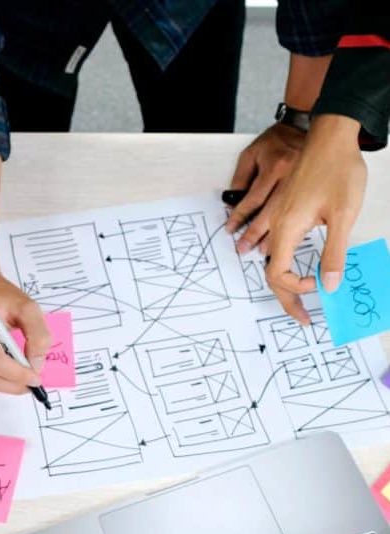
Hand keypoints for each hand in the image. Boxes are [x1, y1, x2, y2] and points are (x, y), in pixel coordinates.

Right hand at [0, 272, 51, 393]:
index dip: (18, 375)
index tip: (35, 378)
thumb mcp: (27, 306)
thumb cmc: (0, 295)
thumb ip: (38, 334)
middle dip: (13, 385)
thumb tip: (36, 365)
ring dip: (2, 387)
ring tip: (18, 378)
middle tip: (31, 383)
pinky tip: (1, 374)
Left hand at [226, 123, 305, 252]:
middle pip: (271, 213)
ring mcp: (307, 184)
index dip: (239, 217)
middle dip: (255, 234)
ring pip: (288, 216)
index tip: (230, 230)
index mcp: (275, 167)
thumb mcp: (251, 153)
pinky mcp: (316, 190)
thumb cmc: (277, 141)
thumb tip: (232, 201)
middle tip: (244, 249)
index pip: (253, 199)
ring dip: (275, 237)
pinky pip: (305, 213)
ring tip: (263, 251)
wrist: (307, 127)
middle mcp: (292, 177)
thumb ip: (241, 177)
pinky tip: (288, 240)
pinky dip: (295, 228)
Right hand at [265, 115, 365, 323]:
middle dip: (285, 298)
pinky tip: (289, 267)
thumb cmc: (338, 171)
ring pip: (269, 259)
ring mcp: (279, 217)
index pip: (278, 273)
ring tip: (292, 299)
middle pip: (270, 272)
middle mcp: (278, 225)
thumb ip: (334, 252)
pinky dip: (279, 262)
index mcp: (288, 228)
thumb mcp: (343, 215)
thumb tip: (328, 285)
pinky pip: (274, 244)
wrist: (331, 136)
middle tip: (301, 317)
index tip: (318, 285)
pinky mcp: (285, 210)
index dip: (295, 288)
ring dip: (280, 282)